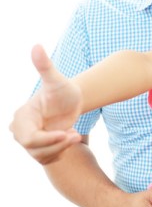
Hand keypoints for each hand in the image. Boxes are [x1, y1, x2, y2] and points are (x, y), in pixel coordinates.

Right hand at [9, 45, 82, 163]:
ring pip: (42, 157)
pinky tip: (69, 138)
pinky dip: (61, 153)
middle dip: (57, 145)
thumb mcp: (56, 79)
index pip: (29, 138)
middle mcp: (20, 131)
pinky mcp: (38, 149)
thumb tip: (36, 46)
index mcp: (22, 117)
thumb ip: (45, 66)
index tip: (68, 133)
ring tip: (74, 134)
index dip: (49, 139)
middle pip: (35, 150)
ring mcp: (28, 142)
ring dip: (61, 149)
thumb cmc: (64, 89)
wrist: (72, 100)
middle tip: (76, 134)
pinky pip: (48, 160)